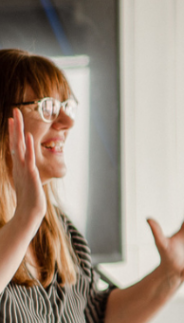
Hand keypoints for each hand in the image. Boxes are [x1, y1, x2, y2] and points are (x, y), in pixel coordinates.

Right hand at [8, 109, 45, 229]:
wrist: (29, 213)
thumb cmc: (29, 198)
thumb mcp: (27, 181)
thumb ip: (27, 172)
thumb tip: (29, 168)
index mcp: (19, 166)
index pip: (15, 145)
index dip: (14, 132)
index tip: (12, 119)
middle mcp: (19, 165)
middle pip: (16, 141)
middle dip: (15, 126)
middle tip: (15, 110)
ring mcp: (24, 168)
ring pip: (20, 146)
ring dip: (19, 131)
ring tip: (17, 117)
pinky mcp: (31, 174)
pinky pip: (29, 158)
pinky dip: (28, 147)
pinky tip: (29, 136)